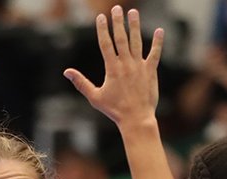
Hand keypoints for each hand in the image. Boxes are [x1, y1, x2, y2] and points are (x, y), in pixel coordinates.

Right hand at [63, 6, 163, 127]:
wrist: (136, 119)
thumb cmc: (114, 110)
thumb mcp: (94, 97)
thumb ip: (81, 82)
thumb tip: (66, 72)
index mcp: (112, 68)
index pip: (105, 44)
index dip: (102, 29)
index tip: (101, 17)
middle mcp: (126, 64)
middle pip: (121, 38)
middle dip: (118, 22)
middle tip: (117, 8)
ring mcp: (139, 67)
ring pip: (136, 42)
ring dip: (135, 26)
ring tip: (133, 12)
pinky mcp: (150, 71)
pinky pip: (155, 54)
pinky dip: (158, 42)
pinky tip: (160, 31)